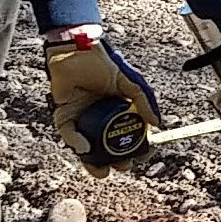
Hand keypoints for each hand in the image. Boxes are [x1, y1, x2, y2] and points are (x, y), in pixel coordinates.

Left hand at [44, 27, 163, 175]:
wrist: (76, 51)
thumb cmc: (102, 63)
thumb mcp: (130, 82)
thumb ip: (144, 101)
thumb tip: (157, 124)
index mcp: (116, 110)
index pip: (127, 133)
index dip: (136, 146)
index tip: (143, 154)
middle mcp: (98, 117)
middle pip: (107, 146)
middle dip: (115, 161)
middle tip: (123, 166)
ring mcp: (81, 118)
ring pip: (87, 147)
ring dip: (93, 162)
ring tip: (102, 171)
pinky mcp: (63, 116)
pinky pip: (68, 134)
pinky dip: (75, 143)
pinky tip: (83, 148)